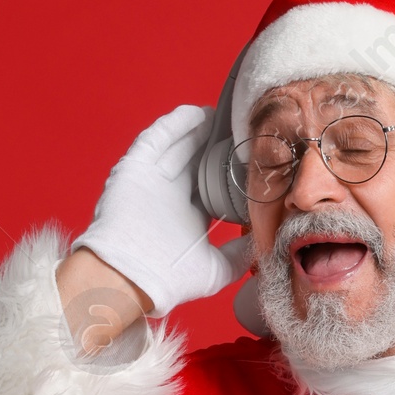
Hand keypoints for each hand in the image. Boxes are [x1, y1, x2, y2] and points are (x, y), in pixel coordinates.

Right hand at [70, 103, 247, 316]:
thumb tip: (265, 238)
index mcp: (189, 217)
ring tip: (224, 116)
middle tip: (242, 129)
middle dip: (217, 144)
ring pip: (178, 145)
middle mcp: (170, 196)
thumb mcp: (217, 269)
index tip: (252, 157)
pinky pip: (155, 139)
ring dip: (200, 129)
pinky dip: (175, 124)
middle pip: (197, 160)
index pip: (214, 185)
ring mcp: (151, 180)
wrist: (130, 278)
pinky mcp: (133, 169)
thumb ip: (241, 253)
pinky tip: (199, 114)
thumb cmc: (169, 280)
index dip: (230, 170)